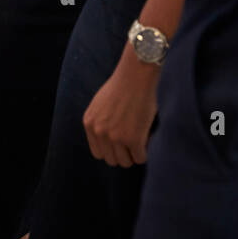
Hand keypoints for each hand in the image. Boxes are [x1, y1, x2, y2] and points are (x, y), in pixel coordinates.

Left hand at [83, 52, 160, 166]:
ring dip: (134, 156)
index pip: (98, 153)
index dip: (111, 151)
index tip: (121, 146)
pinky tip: (147, 141)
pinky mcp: (133, 139)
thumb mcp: (100, 105)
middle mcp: (99, 132)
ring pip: (125, 162)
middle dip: (123, 155)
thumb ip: (100, 122)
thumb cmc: (122, 87)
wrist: (136, 76)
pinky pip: (140, 158)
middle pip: (111, 160)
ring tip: (141, 142)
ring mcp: (115, 137)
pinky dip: (145, 153)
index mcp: (89, 123)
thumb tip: (109, 143)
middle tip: (133, 145)